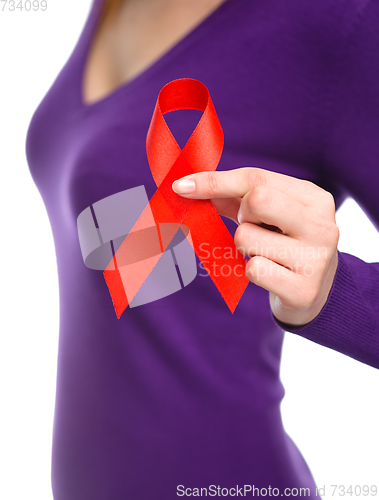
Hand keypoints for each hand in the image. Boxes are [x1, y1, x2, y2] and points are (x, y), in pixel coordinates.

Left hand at [172, 167, 338, 325]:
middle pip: (256, 199)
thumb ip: (233, 196)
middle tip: (253, 228)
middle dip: (241, 215)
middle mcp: (322, 225)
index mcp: (315, 198)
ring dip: (244, 247)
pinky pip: (253, 269)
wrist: (315, 292)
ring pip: (246, 237)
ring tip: (266, 254)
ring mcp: (316, 259)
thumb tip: (187, 187)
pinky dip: (252, 271)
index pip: (256, 178)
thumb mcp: (268, 214)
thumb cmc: (284, 243)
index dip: (214, 181)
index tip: (181, 186)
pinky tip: (271, 274)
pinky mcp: (303, 290)